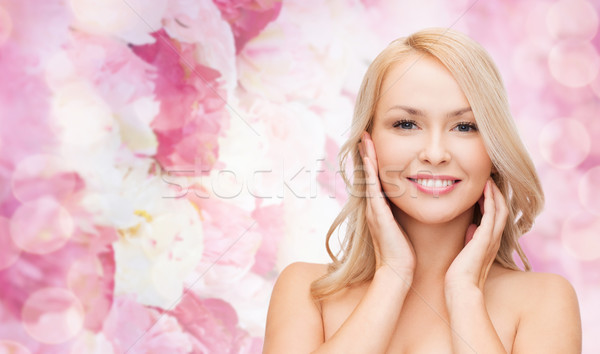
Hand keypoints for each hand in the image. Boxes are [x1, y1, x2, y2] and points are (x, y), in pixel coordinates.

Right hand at [359, 131, 415, 278]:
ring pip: (368, 177)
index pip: (376, 179)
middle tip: (365, 134)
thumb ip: (402, 215)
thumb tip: (412, 202)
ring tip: (365, 139)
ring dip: (366, 157)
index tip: (373, 144)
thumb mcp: (401, 227)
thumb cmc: (403, 252)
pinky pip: (373, 189)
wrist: (397, 270)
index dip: (374, 161)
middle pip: (368, 174)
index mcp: (380, 208)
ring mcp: (374, 210)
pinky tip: (370, 160)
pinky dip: (370, 174)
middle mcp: (373, 206)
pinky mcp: (378, 215)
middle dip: (367, 153)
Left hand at [445, 178, 507, 291]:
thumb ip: (471, 239)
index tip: (485, 187)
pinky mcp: (485, 238)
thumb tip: (471, 227)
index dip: (493, 201)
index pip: (496, 216)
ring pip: (500, 209)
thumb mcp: (466, 252)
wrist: (461, 288)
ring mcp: (491, 238)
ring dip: (495, 192)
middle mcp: (494, 239)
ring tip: (488, 178)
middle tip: (490, 178)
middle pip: (502, 209)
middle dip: (497, 193)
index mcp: (490, 242)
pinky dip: (490, 199)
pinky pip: (491, 214)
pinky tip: (485, 188)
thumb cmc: (460, 274)